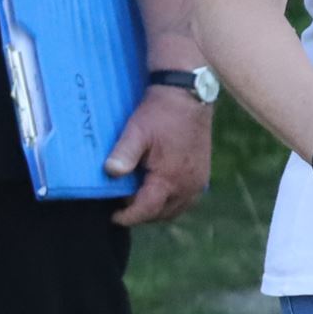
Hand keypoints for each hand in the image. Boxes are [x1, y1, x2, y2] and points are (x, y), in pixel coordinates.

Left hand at [106, 86, 213, 228]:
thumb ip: (124, 154)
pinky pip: (185, 199)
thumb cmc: (160, 114)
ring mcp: (198, 181)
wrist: (187, 96)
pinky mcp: (202, 174)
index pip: (147, 210)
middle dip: (141, 214)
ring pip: (175, 209)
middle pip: (161, 214)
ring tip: (137, 200)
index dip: (128, 217)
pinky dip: (170, 201)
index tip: (114, 217)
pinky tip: (156, 191)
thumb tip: (110, 173)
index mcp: (171, 178)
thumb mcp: (136, 132)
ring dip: (156, 209)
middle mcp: (189, 185)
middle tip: (121, 206)